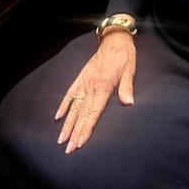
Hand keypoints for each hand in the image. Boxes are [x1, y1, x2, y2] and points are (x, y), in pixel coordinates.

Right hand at [55, 30, 135, 152]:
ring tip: (61, 139)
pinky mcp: (81, 78)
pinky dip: (63, 105)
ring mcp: (84, 82)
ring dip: (67, 123)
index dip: (86, 128)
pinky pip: (70, 93)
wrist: (114, 39)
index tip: (80, 143)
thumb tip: (129, 103)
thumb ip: (127, 87)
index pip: (93, 112)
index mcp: (104, 86)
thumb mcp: (130, 69)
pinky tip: (58, 117)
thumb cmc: (124, 55)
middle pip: (82, 114)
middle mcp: (91, 86)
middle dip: (75, 132)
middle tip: (68, 149)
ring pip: (74, 107)